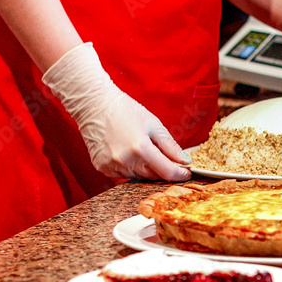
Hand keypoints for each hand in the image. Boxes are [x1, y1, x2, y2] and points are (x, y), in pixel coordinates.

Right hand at [42, 43, 190, 180]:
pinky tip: (127, 152)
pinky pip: (123, 174)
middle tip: (166, 159)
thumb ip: (170, 146)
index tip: (186, 172)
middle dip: (163, 170)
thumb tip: (185, 162)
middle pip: (153, 176)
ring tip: (142, 150)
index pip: (167, 171)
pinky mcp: (102, 167)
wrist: (94, 104)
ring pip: (138, 177)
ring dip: (146, 169)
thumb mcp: (153, 124)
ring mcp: (112, 165)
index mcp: (141, 148)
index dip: (179, 174)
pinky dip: (130, 167)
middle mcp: (125, 160)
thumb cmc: (125, 110)